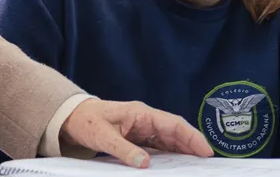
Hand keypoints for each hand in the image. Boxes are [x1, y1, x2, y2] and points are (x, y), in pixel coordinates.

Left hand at [59, 99, 212, 168]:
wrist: (72, 118)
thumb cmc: (86, 122)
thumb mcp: (103, 136)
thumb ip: (124, 150)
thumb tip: (145, 163)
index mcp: (141, 113)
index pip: (173, 124)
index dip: (191, 137)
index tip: (205, 150)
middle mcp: (145, 119)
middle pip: (175, 132)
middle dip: (192, 145)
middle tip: (208, 163)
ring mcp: (142, 128)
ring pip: (169, 140)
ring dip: (183, 151)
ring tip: (197, 166)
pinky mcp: (137, 137)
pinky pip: (158, 146)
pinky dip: (169, 155)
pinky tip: (176, 166)